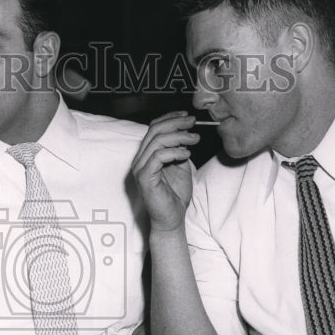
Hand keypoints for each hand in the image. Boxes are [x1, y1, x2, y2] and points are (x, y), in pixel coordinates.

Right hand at [131, 111, 199, 232]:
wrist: (172, 219)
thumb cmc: (175, 195)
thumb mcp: (181, 166)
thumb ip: (179, 149)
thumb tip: (185, 131)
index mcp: (146, 155)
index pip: (154, 128)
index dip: (170, 118)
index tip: (186, 116)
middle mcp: (140, 160)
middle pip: (154, 131)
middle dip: (175, 123)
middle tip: (192, 122)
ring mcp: (140, 168)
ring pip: (157, 141)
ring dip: (179, 137)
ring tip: (194, 139)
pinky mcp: (144, 178)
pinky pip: (158, 157)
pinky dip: (174, 152)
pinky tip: (187, 154)